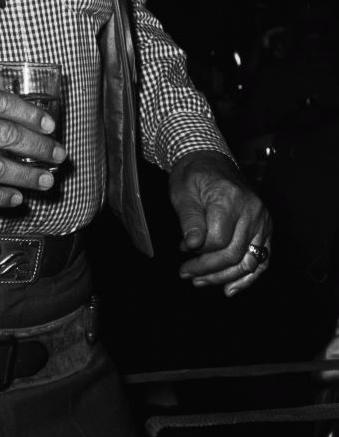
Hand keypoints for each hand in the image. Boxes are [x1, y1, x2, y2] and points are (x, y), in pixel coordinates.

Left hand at [168, 150, 272, 295]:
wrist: (210, 161)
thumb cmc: (194, 175)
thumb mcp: (183, 191)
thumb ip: (189, 219)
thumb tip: (191, 246)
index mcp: (230, 198)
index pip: (217, 240)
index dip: (198, 252)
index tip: (182, 252)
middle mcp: (252, 211)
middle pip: (233, 253)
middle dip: (209, 269)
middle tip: (187, 274)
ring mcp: (263, 221)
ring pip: (249, 261)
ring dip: (226, 277)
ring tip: (203, 282)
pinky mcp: (266, 228)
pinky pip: (262, 259)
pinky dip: (248, 276)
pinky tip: (231, 288)